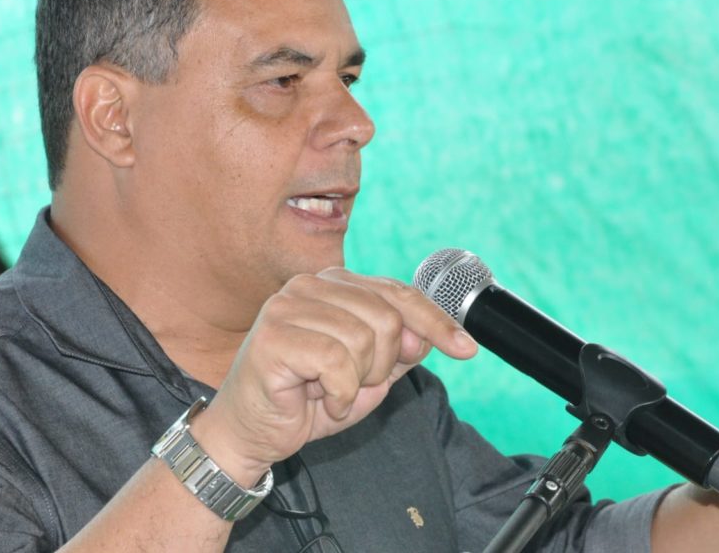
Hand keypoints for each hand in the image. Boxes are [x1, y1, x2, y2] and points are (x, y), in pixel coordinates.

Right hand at [188, 268, 476, 483]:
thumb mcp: (369, 376)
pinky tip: (319, 399)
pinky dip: (340, 394)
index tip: (467, 349)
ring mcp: (288, 305)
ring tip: (330, 390)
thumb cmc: (306, 400)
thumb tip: (426, 335)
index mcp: (334, 285)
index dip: (437, 322)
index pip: (399, 293)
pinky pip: (338, 362)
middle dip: (382, 364)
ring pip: (365, 339)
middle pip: (387, 318)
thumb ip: (400, 351)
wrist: (251, 434)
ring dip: (357, 381)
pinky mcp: (274, 335)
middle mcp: (310, 285)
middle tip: (353, 384)